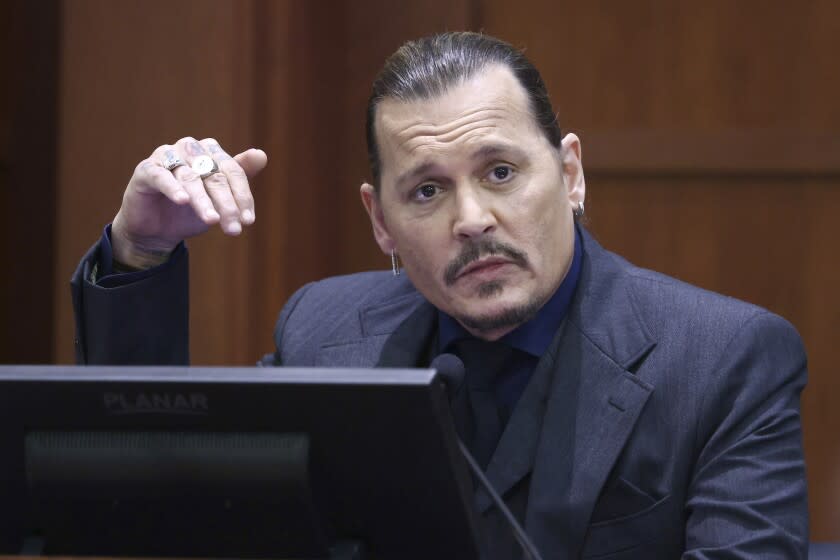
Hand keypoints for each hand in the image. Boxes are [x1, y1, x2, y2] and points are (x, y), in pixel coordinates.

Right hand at [111, 137, 267, 268]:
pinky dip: (173, 188)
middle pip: (214, 175)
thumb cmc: (192, 210)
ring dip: (203, 201)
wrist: (157, 229)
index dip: (242, 196)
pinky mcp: (146, 170)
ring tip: (213, 221)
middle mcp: (190, 148)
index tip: (249, 221)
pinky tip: (183, 201)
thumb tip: (261, 154)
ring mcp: (166, 156)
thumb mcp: (219, 198)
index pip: (233, 171)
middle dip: (226, 203)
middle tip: (234, 228)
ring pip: (191, 178)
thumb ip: (240, 176)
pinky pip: (161, 177)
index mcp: (210, 151)